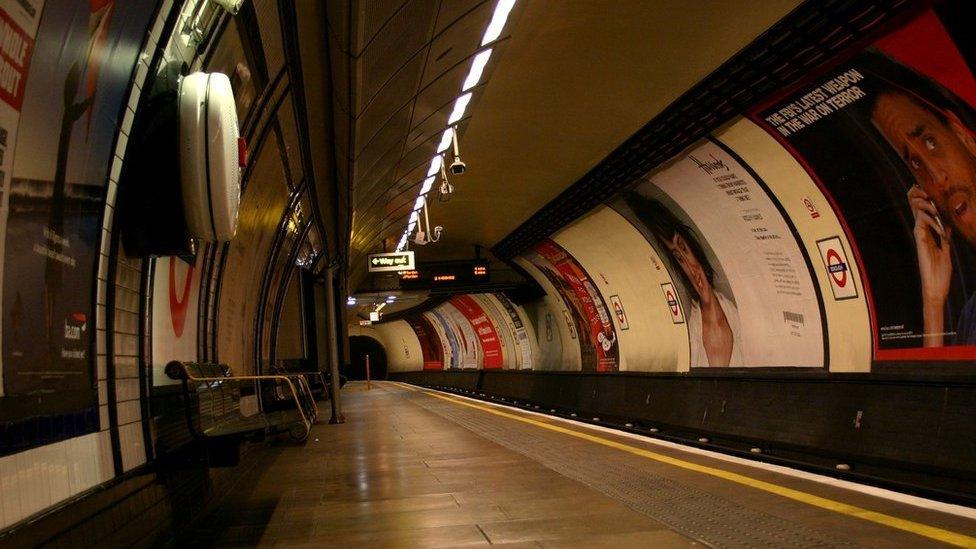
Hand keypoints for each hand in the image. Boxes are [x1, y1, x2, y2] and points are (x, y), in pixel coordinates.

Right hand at [908, 185, 950, 344]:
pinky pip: (921, 226)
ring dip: (924, 204)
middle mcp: (922, 234)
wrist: (936, 288)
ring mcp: (920, 238)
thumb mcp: (946, 250)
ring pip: (917, 214)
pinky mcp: (921, 243)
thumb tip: (947, 225)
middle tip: (921, 185)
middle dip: (918, 196)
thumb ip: (944, 237)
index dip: (922, 198)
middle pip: (916, 210)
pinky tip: (934, 214)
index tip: (923, 186)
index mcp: (928, 234)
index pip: (922, 212)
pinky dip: (928, 218)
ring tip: (931, 199)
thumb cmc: (940, 272)